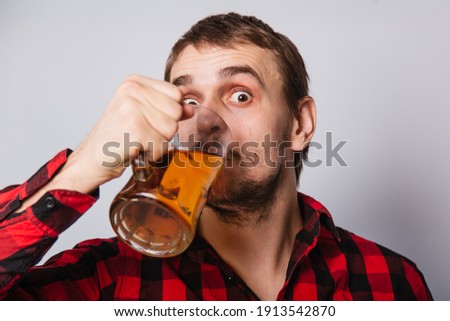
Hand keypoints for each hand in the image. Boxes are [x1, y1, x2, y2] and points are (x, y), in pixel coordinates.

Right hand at [58, 75, 189, 192]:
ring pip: (171, 129)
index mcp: (135, 82)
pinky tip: (135, 150)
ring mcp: (132, 108)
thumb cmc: (117, 137)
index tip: (149, 121)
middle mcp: (132, 90)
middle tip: (141, 134)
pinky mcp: (134, 128)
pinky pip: (162, 144)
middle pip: (176, 111)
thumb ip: (167, 107)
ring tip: (137, 141)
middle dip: (164, 129)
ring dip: (158, 143)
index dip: (169, 113)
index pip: (176, 93)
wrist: (92, 159)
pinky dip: (152, 154)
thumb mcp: (143, 115)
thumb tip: (190, 107)